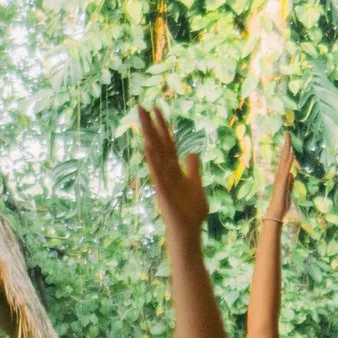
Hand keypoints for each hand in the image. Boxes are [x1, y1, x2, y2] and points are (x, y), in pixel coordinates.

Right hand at [137, 108, 210, 237]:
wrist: (189, 231)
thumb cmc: (191, 211)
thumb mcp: (196, 185)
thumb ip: (193, 169)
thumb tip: (192, 152)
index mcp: (174, 169)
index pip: (167, 143)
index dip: (163, 126)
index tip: (157, 108)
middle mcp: (166, 171)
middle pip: (157, 144)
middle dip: (150, 125)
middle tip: (140, 105)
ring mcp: (163, 180)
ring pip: (154, 155)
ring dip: (148, 137)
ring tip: (142, 120)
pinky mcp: (163, 192)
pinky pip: (156, 174)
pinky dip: (152, 161)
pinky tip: (147, 148)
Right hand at [264, 138, 295, 223]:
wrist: (277, 211)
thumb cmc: (282, 203)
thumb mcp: (288, 190)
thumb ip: (290, 182)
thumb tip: (292, 174)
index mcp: (282, 176)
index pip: (285, 160)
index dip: (287, 150)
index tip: (289, 140)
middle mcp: (280, 173)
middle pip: (284, 156)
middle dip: (286, 145)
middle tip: (288, 133)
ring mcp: (280, 176)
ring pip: (284, 159)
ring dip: (287, 148)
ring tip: (288, 138)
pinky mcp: (282, 180)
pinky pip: (285, 168)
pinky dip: (288, 160)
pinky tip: (290, 153)